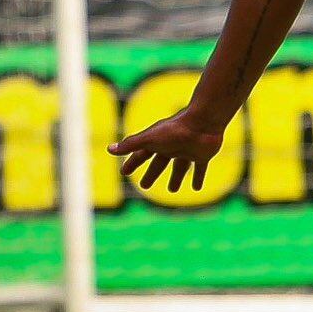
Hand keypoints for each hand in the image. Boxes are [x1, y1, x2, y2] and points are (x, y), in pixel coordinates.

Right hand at [107, 106, 227, 192]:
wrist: (204, 121)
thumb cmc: (175, 129)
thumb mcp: (150, 138)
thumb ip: (131, 144)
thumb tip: (109, 149)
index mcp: (158, 141)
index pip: (141, 154)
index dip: (133, 163)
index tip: (124, 172)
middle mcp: (173, 146)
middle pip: (159, 162)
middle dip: (152, 173)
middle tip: (144, 186)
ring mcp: (188, 150)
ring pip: (180, 167)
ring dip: (176, 177)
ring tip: (173, 190)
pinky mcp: (202, 155)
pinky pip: (200, 169)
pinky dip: (198, 178)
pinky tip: (196, 188)